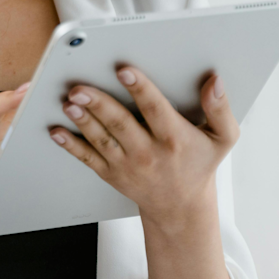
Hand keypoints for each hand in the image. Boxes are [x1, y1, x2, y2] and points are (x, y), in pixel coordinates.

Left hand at [48, 67, 237, 225]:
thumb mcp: (222, 139)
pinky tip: (56, 131)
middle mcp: (148, 152)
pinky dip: (70, 145)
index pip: (155, 109)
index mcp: (174, 138)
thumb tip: (215, 81)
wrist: (181, 207)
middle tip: (80, 88)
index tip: (125, 71)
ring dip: (82, 121)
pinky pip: (88, 158)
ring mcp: (127, 164)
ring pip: (101, 139)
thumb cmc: (199, 164)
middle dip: (99, 104)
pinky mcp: (111, 173)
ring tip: (69, 102)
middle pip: (121, 124)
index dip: (141, 89)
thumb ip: (220, 109)